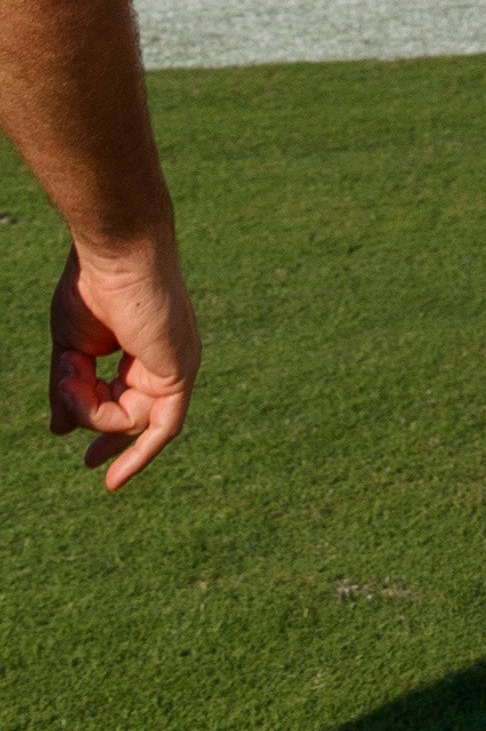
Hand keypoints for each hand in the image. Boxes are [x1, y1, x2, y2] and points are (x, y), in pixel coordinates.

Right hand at [48, 248, 195, 490]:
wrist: (114, 254)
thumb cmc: (91, 288)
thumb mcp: (71, 349)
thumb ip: (68, 391)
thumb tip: (59, 430)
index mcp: (145, 351)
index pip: (130, 401)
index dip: (107, 429)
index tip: (86, 460)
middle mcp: (168, 360)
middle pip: (129, 415)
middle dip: (98, 426)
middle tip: (88, 462)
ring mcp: (178, 366)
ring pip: (131, 420)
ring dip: (90, 409)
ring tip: (69, 374)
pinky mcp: (180, 371)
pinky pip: (163, 425)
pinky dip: (141, 451)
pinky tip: (115, 477)